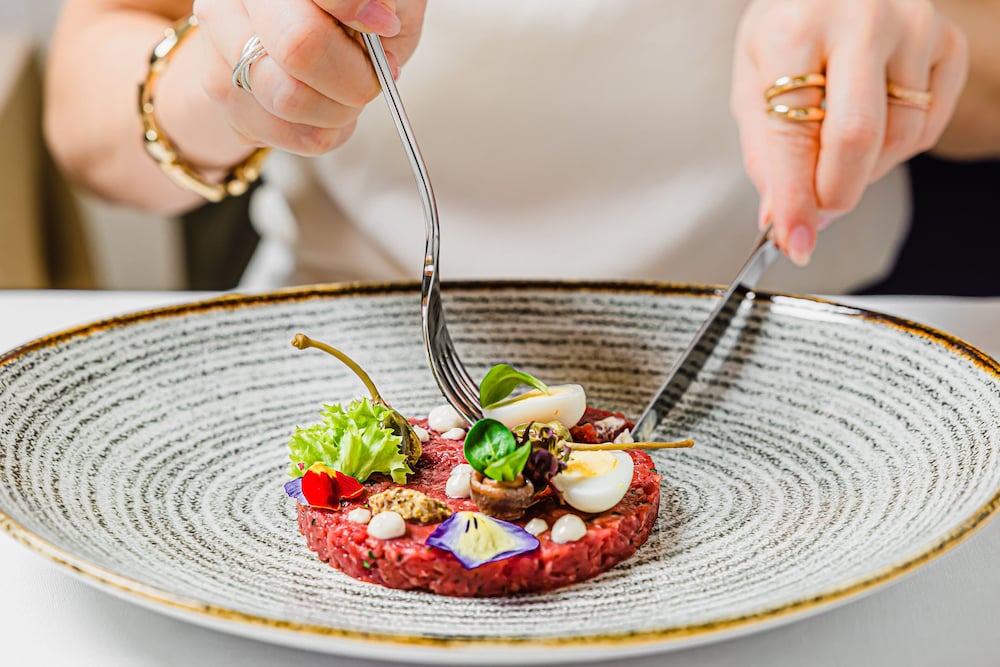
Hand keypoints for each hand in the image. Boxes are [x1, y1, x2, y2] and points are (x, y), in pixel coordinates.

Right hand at [192, 0, 425, 155]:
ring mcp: (218, 42)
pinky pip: (288, 133)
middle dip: (354, 78)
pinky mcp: (219, 91)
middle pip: (300, 47)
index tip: (386, 26)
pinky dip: (325, 132)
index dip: (356, 9)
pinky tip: (327, 111)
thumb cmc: (345, 19)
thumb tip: (379, 17)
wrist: (287, 43)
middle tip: (372, 78)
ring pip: (289, 99)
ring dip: (339, 112)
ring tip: (348, 96)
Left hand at [730, 0, 967, 264]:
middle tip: (817, 215)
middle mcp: (862, 20)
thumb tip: (779, 215)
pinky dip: (896, 147)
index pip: (795, 132)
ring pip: (898, 138)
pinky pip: (928, 125)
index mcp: (797, 27)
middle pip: (857, 138)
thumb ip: (764, 148)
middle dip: (834, 194)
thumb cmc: (791, 22)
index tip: (794, 241)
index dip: (794, 198)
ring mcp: (915, 27)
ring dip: (863, 171)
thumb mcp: (753, 73)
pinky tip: (873, 125)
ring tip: (835, 152)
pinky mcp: (949, 42)